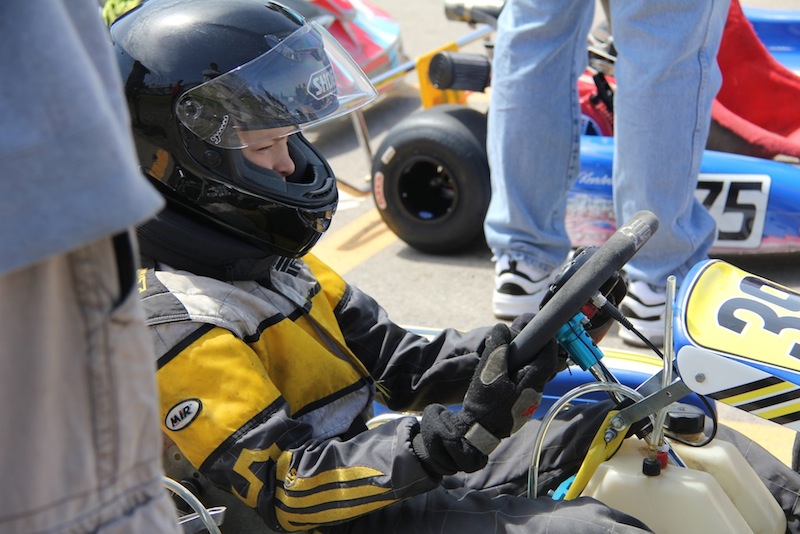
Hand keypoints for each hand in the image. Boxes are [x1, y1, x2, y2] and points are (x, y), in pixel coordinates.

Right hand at [412, 323, 557, 475]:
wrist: (475, 433)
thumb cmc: (483, 404)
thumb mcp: (488, 372)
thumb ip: (497, 349)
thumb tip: (502, 328)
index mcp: (532, 386)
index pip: (548, 359)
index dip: (547, 342)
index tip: (541, 329)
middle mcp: (535, 395)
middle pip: (542, 367)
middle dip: (536, 351)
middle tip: (524, 338)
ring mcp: (528, 403)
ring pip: (534, 376)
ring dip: (527, 362)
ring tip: (514, 352)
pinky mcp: (520, 408)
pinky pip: (525, 385)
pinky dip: (520, 374)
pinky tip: (507, 371)